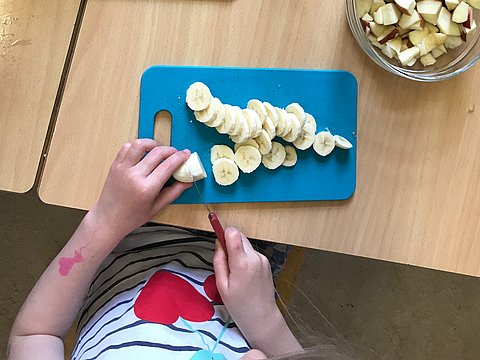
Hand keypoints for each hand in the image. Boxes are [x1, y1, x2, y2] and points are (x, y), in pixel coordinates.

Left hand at [91, 139, 191, 238]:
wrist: (108, 220)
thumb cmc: (132, 217)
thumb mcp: (156, 208)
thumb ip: (173, 193)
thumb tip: (187, 182)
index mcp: (147, 188)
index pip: (168, 165)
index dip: (180, 157)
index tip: (186, 154)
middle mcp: (134, 176)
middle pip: (157, 152)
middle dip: (171, 150)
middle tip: (176, 153)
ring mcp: (123, 169)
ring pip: (140, 145)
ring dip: (152, 143)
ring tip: (158, 150)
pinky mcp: (115, 166)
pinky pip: (127, 148)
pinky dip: (137, 146)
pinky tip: (143, 153)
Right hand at [213, 227, 301, 355]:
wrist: (262, 317)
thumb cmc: (240, 306)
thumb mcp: (221, 285)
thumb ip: (219, 261)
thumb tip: (218, 244)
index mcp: (242, 263)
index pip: (234, 233)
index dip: (224, 233)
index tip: (218, 237)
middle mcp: (255, 257)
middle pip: (239, 236)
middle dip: (229, 243)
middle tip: (224, 261)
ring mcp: (262, 259)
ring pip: (245, 244)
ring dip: (237, 251)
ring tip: (234, 271)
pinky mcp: (266, 262)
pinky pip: (251, 252)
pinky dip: (245, 257)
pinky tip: (243, 273)